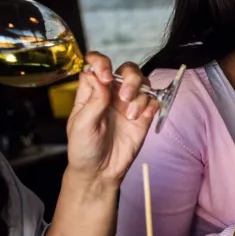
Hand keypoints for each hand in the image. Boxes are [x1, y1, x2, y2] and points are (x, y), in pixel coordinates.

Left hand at [65, 53, 157, 190]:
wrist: (100, 172)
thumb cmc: (84, 149)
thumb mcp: (81, 125)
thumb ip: (93, 100)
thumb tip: (98, 76)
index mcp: (92, 92)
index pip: (96, 64)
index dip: (102, 63)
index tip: (105, 77)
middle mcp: (112, 94)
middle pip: (126, 70)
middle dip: (129, 78)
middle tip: (124, 96)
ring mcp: (129, 104)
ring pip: (143, 83)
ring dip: (139, 94)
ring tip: (131, 115)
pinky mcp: (144, 115)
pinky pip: (154, 100)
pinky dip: (150, 105)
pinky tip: (139, 118)